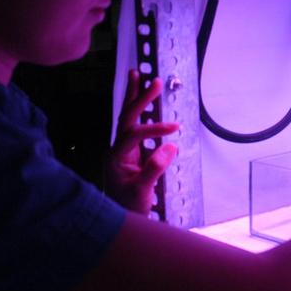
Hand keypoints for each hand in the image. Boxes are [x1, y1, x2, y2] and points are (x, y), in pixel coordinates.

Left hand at [105, 69, 180, 213]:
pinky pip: (133, 125)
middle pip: (126, 118)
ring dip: (133, 96)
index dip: (154, 129)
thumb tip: (170, 148)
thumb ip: (154, 169)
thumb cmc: (130, 206)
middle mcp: (116, 149)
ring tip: (137, 74)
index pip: (134, 135)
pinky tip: (140, 95)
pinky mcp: (129, 150)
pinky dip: (138, 109)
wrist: (121, 216)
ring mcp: (122, 149)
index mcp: (116, 158)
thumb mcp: (142, 192)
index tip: (174, 128)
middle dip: (140, 99)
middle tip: (154, 81)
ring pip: (126, 117)